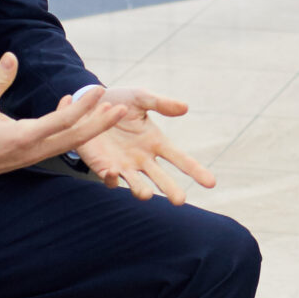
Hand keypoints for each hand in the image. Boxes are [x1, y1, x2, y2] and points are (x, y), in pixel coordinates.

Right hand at [0, 54, 128, 188]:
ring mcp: (35, 155)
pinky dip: (72, 128)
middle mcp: (35, 149)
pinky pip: (59, 142)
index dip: (83, 106)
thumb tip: (12, 56)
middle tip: (122, 108)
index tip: (99, 91)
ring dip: (92, 128)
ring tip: (111, 112)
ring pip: (71, 142)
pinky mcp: (33, 155)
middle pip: (76, 138)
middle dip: (101, 123)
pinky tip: (73, 107)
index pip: (61, 122)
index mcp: (23, 137)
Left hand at [76, 87, 217, 202]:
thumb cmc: (118, 100)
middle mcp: (142, 159)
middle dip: (170, 189)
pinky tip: (113, 172)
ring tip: (146, 194)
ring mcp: (123, 165)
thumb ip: (160, 103)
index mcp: (156, 142)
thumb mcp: (140, 97)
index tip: (211, 183)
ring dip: (141, 190)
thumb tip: (185, 107)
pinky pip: (109, 179)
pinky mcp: (103, 166)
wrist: (87, 104)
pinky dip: (111, 178)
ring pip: (136, 184)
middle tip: (180, 200)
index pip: (180, 159)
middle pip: (161, 178)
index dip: (195, 171)